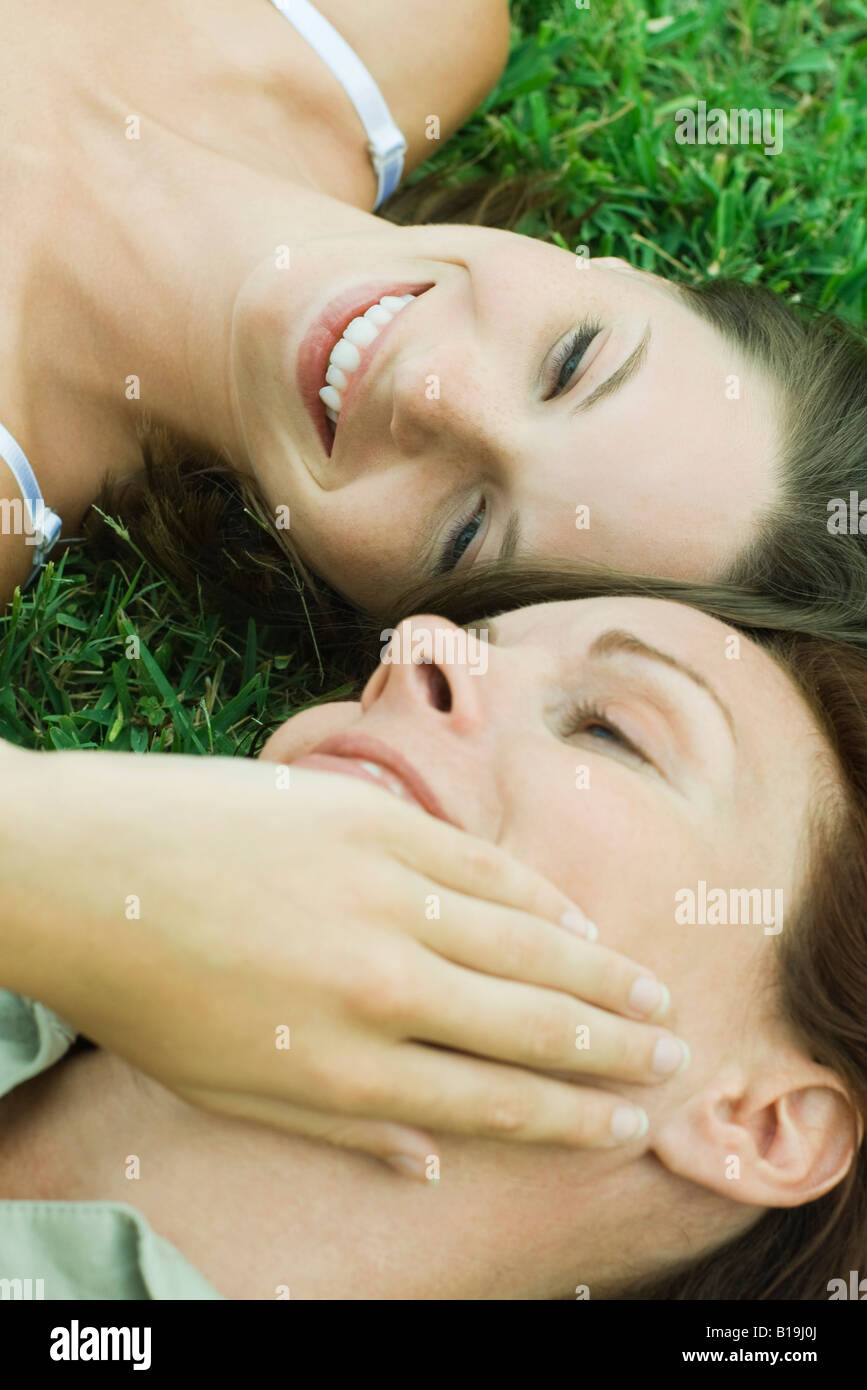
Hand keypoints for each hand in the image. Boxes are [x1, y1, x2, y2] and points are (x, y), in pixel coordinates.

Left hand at [6, 749, 684, 1176]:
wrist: (83, 870)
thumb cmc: (145, 990)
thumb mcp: (233, 1091)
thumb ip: (344, 1127)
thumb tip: (430, 1162)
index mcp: (349, 1065)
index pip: (495, 1101)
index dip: (571, 1116)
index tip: (626, 1120)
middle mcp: (384, 984)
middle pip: (532, 1025)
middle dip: (614, 1048)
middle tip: (673, 1056)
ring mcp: (384, 893)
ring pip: (526, 943)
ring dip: (598, 973)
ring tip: (651, 994)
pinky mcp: (373, 821)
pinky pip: (482, 867)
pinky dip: (539, 899)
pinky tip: (577, 919)